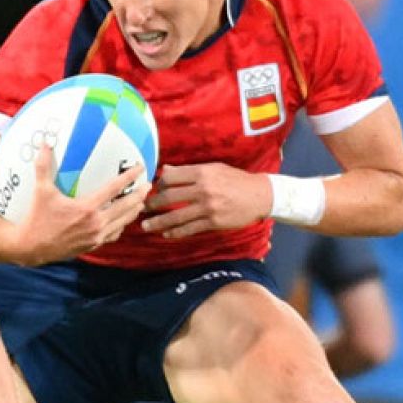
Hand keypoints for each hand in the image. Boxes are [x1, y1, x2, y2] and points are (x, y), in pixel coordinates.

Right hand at [14, 143, 148, 265]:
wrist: (32, 248)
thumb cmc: (36, 218)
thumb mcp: (41, 191)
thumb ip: (44, 166)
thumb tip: (44, 143)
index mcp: (87, 208)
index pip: (115, 188)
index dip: (129, 176)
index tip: (140, 167)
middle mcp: (96, 223)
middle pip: (126, 206)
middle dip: (139, 195)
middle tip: (148, 184)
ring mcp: (96, 236)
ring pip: (123, 222)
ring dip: (134, 211)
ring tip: (141, 202)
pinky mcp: (93, 245)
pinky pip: (113, 234)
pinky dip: (121, 226)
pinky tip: (122, 221)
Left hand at [140, 162, 270, 238]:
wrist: (260, 196)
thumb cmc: (236, 180)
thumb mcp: (214, 168)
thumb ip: (189, 171)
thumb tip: (166, 171)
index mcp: (202, 173)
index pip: (171, 178)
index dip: (158, 185)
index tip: (153, 190)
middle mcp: (203, 189)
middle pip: (169, 198)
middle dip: (152, 205)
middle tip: (142, 209)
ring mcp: (208, 207)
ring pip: (175, 217)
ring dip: (157, 223)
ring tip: (146, 226)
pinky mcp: (213, 222)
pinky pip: (189, 229)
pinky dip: (175, 232)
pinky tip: (166, 234)